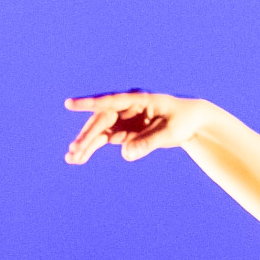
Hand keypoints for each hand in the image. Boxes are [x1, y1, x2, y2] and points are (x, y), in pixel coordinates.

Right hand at [58, 89, 206, 164]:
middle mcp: (126, 107)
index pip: (110, 101)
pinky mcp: (122, 130)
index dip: (89, 103)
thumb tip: (125, 154)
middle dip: (87, 136)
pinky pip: (103, 139)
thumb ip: (148, 142)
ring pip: (99, 131)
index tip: (70, 104)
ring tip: (71, 159)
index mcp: (138, 99)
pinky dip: (92, 149)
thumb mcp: (170, 132)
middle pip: (101, 120)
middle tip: (74, 151)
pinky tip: (79, 159)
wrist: (189, 122)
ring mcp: (123, 118)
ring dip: (85, 144)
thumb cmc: (182, 121)